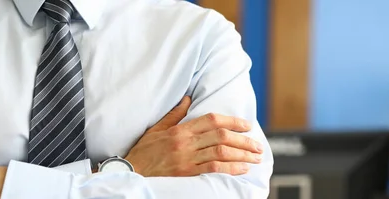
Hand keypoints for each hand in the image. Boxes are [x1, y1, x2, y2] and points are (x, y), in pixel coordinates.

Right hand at [125, 96, 262, 176]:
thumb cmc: (143, 151)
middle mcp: (185, 142)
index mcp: (179, 129)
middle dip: (244, 140)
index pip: (212, 120)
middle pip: (221, 136)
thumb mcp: (156, 129)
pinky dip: (231, 168)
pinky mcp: (186, 173)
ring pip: (221, 152)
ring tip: (255, 157)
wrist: (131, 171)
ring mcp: (186, 158)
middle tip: (257, 145)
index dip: (232, 121)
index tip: (246, 126)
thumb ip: (175, 115)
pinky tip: (242, 168)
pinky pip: (213, 169)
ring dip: (242, 154)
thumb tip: (188, 98)